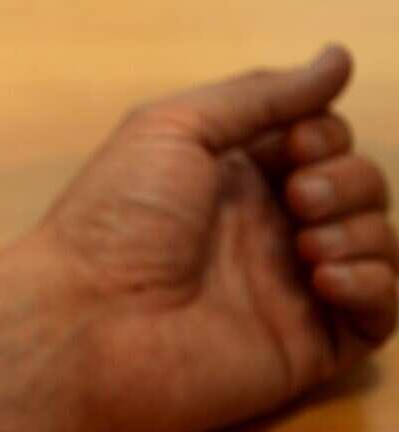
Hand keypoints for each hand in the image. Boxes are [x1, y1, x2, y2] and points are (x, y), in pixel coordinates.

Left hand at [35, 46, 395, 431]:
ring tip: (307, 243)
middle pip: (356, 189)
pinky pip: (376, 316)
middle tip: (298, 198)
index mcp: (232, 181)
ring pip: (374, 246)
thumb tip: (337, 59)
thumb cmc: (114, 220)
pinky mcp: (301, 349)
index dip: (325, 136)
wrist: (84, 320)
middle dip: (348, 180)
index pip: (320, 145)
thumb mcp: (175, 128)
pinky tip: (326, 277)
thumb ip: (260, 95)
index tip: (294, 144)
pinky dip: (374, 285)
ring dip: (361, 229)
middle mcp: (263, 233)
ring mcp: (284, 292)